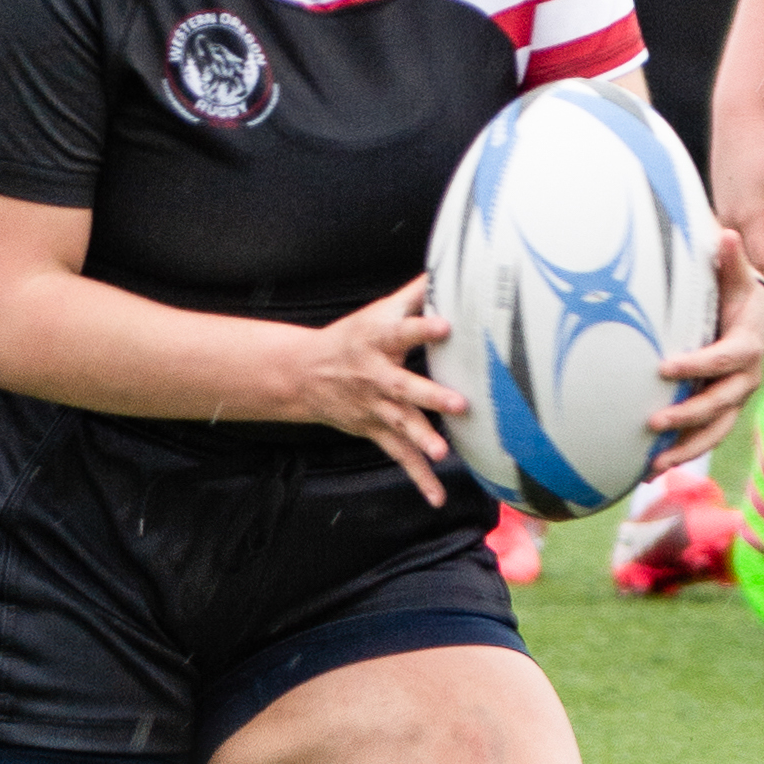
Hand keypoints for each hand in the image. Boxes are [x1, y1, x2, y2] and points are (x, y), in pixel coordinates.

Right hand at [289, 277, 468, 505]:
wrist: (304, 374)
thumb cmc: (353, 337)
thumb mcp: (378, 311)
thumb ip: (415, 294)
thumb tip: (449, 265)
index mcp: (379, 341)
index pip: (403, 331)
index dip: (423, 328)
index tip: (446, 325)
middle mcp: (376, 375)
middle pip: (404, 386)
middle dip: (430, 395)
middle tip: (460, 403)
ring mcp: (374, 407)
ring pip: (400, 424)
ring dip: (421, 439)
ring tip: (443, 453)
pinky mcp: (375, 430)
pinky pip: (398, 456)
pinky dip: (418, 478)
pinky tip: (437, 498)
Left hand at [648, 227, 763, 471]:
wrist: (749, 317)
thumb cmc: (735, 293)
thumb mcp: (735, 277)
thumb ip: (729, 260)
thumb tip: (726, 233)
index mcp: (747, 345)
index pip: (724, 359)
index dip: (698, 364)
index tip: (664, 367)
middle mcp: (745, 378)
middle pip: (720, 404)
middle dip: (688, 416)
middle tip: (653, 422)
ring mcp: (733, 399)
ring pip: (714, 431)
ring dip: (685, 449)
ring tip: (653, 465)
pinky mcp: (720, 412)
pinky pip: (704, 437)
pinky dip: (680, 453)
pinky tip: (649, 469)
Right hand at [708, 108, 763, 306]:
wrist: (737, 121)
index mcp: (748, 215)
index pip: (763, 260)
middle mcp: (729, 217)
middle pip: (746, 260)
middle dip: (763, 281)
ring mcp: (720, 211)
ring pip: (735, 249)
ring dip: (750, 268)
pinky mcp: (719, 204)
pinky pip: (728, 237)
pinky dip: (739, 251)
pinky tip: (747, 258)